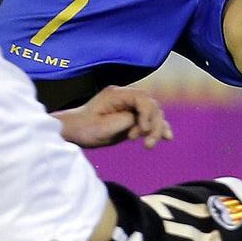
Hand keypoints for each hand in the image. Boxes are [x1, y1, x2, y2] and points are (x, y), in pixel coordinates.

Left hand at [56, 86, 172, 148]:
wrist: (74, 132)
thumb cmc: (85, 129)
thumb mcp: (104, 127)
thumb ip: (126, 120)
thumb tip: (141, 121)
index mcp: (117, 94)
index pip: (142, 98)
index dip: (147, 114)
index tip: (142, 131)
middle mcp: (126, 97)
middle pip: (151, 106)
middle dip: (154, 124)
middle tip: (147, 144)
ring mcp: (129, 107)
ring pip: (153, 113)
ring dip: (156, 129)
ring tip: (149, 145)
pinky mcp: (131, 117)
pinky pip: (149, 120)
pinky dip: (157, 128)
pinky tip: (168, 137)